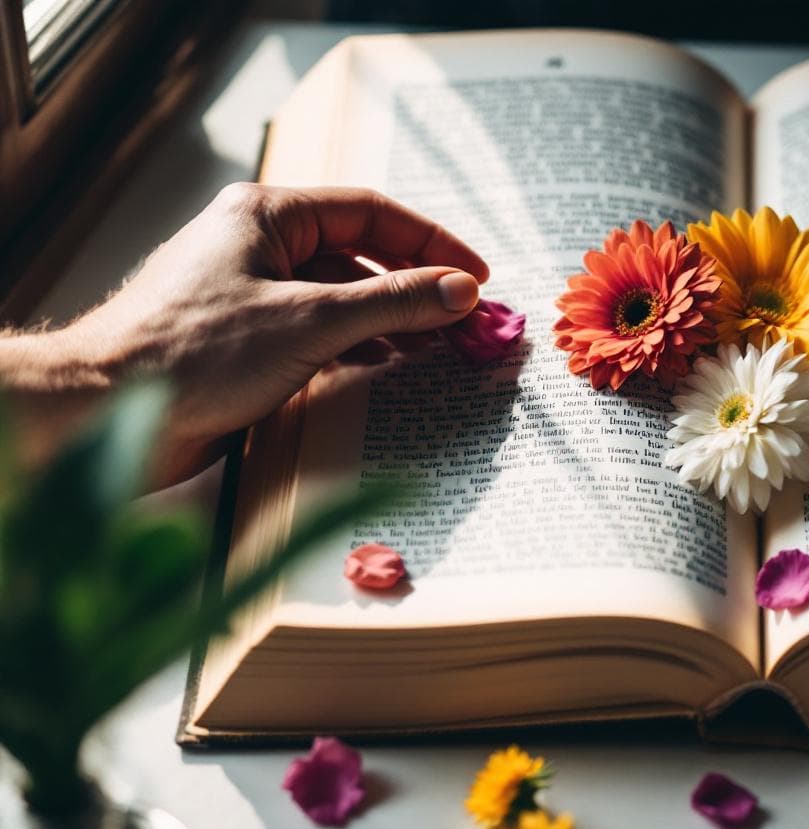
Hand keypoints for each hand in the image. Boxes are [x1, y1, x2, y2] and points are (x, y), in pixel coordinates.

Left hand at [0, 183, 487, 485]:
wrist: (105, 412)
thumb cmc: (190, 354)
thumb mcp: (310, 320)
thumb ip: (394, 302)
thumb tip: (461, 290)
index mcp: (266, 215)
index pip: (370, 210)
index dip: (432, 241)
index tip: (478, 275)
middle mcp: (258, 247)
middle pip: (360, 253)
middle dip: (417, 287)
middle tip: (465, 320)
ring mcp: (250, 294)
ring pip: (341, 296)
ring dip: (391, 321)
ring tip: (436, 348)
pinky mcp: (245, 342)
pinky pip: (318, 333)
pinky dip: (358, 348)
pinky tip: (385, 370)